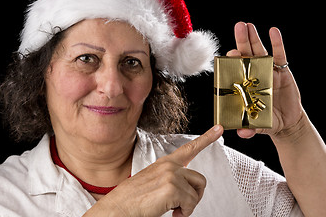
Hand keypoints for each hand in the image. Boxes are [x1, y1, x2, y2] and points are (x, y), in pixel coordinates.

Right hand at [93, 125, 222, 216]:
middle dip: (195, 196)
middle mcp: (169, 166)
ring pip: (196, 193)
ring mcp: (170, 175)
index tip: (219, 129)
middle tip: (181, 206)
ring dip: (188, 206)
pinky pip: (191, 204)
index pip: (189, 148)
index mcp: (164, 164)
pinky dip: (184, 213)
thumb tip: (183, 188)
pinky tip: (172, 213)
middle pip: (200, 180)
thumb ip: (169, 178)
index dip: (206, 138)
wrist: (117, 209)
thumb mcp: (152, 182)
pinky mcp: (171, 188)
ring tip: (172, 209)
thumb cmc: (132, 199)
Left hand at [227, 22, 303, 139]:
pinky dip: (277, 43)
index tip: (229, 54)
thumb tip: (241, 134)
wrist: (286, 123)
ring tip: (248, 25)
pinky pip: (279, 54)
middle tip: (238, 26)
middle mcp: (252, 75)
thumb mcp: (258, 125)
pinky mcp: (281, 70)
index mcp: (243, 85)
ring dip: (253, 37)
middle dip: (241, 41)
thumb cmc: (267, 122)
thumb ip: (250, 129)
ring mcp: (266, 70)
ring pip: (258, 51)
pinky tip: (273, 31)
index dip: (231, 61)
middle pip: (245, 55)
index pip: (234, 70)